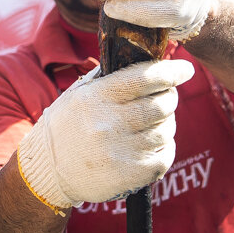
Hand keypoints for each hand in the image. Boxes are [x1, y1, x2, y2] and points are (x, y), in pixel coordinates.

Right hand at [13, 58, 194, 210]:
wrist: (48, 169)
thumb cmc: (67, 125)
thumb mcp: (79, 93)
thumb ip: (110, 75)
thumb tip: (146, 57)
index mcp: (97, 97)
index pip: (145, 78)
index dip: (171, 71)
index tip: (185, 69)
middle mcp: (109, 123)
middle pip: (161, 104)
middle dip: (169, 97)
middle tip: (165, 97)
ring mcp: (120, 151)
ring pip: (165, 130)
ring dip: (166, 124)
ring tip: (152, 124)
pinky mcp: (129, 175)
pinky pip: (164, 155)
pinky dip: (164, 147)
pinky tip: (152, 144)